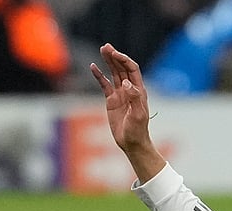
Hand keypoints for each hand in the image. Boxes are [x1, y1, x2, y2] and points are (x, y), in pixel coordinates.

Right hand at [90, 43, 165, 181]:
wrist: (131, 143)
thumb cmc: (137, 130)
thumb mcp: (138, 115)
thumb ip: (134, 98)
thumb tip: (126, 83)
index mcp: (138, 90)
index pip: (131, 69)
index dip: (124, 60)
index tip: (114, 54)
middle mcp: (130, 89)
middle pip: (122, 68)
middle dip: (115, 56)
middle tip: (106, 46)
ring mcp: (120, 94)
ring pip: (114, 73)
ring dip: (108, 61)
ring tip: (102, 49)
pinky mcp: (111, 101)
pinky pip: (104, 84)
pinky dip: (99, 75)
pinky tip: (93, 67)